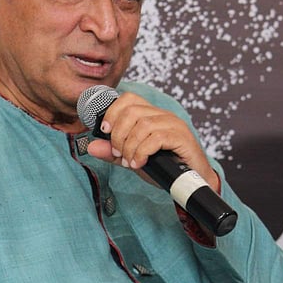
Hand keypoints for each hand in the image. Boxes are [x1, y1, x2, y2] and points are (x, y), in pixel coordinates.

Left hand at [86, 92, 219, 191]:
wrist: (191, 183)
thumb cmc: (164, 168)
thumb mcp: (132, 159)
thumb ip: (113, 153)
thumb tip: (90, 146)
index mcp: (151, 115)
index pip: (128, 99)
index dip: (112, 112)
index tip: (105, 132)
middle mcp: (163, 115)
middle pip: (131, 111)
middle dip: (118, 135)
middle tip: (119, 154)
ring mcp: (174, 124)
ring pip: (143, 125)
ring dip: (130, 146)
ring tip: (129, 162)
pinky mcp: (182, 137)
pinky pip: (156, 137)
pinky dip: (142, 151)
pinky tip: (139, 163)